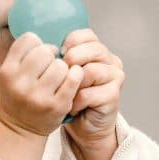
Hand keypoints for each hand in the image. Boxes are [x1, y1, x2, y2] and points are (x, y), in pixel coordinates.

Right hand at [0, 32, 83, 136]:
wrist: (18, 130)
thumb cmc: (16, 96)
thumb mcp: (9, 74)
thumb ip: (22, 54)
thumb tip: (45, 29)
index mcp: (7, 71)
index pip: (28, 40)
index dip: (38, 43)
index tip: (40, 53)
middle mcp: (20, 83)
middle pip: (45, 51)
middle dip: (52, 55)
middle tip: (51, 65)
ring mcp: (39, 96)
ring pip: (60, 65)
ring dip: (63, 67)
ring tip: (59, 75)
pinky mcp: (56, 106)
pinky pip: (73, 80)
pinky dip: (76, 75)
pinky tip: (74, 77)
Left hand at [60, 29, 124, 159]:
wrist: (86, 124)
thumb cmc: (72, 96)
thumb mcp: (64, 73)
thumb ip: (61, 57)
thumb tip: (43, 45)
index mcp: (99, 51)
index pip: (88, 35)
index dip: (71, 41)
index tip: (58, 52)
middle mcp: (111, 61)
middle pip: (94, 49)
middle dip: (72, 59)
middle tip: (59, 71)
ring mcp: (114, 78)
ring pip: (90, 71)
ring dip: (72, 83)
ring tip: (64, 92)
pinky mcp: (113, 95)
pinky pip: (88, 93)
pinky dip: (75, 101)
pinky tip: (71, 106)